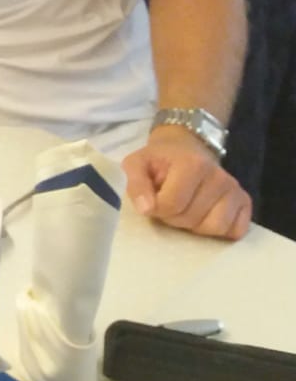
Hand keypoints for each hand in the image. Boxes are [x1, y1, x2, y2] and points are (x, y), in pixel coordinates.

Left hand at [122, 128, 251, 240]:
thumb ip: (136, 184)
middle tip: (169, 203)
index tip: (153, 200)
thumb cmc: (159, 160)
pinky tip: (205, 215)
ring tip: (186, 209)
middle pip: (193, 219)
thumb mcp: (137, 164)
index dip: (158, 209)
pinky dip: (219, 231)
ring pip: (215, 228)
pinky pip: (235, 231)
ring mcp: (235, 190)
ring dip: (195, 227)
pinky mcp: (245, 202)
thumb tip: (146, 209)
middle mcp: (219, 176)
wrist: (186, 149)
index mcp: (192, 164)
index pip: (173, 204)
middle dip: (174, 218)